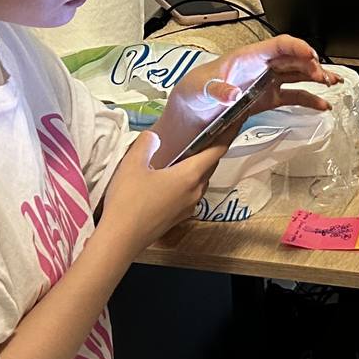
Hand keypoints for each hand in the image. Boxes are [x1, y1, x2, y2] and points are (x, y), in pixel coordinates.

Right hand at [101, 131, 223, 249]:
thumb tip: (154, 137)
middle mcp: (195, 192)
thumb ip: (146, 144)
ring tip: (188, 152)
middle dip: (212, 148)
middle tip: (208, 131)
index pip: (217, 150)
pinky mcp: (179, 218)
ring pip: (201, 181)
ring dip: (199, 166)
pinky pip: (191, 193)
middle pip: (211, 165)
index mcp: (190, 176)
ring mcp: (189, 207)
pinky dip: (189, 180)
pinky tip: (173, 177)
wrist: (120, 239)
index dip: (229, 132)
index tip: (238, 118)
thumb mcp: (132, 164)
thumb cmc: (128, 200)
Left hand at [157, 36, 336, 164]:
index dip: (295, 47)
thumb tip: (234, 92)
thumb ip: (217, 89)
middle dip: (311, 64)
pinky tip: (322, 105)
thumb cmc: (192, 95)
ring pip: (296, 74)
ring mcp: (264, 83)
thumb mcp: (199, 90)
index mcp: (245, 58)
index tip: (310, 54)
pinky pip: (292, 96)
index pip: (276, 45)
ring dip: (315, 77)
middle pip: (291, 59)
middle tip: (323, 74)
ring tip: (332, 82)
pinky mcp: (266, 99)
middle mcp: (258, 67)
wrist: (188, 116)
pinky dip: (309, 99)